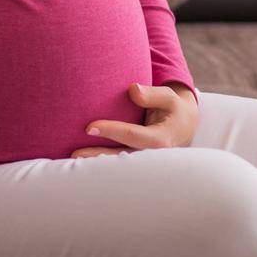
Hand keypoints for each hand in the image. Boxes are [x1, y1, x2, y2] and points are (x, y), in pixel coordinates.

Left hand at [70, 81, 198, 157]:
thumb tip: (133, 89)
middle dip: (98, 157)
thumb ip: (152, 94)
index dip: (111, 131)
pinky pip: (118, 166)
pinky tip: (81, 164)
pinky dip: (101, 165)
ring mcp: (143, 165)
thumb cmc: (173, 110)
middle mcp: (151, 157)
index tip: (89, 127)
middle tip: (74, 154)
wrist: (183, 128)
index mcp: (161, 141)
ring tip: (73, 161)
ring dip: (96, 164)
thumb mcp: (170, 98)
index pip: (132, 135)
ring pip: (118, 166)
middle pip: (121, 158)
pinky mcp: (136, 165)